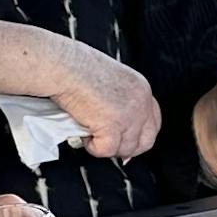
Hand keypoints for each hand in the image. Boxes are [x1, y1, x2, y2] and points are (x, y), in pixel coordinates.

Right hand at [53, 42, 162, 160]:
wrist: (63, 65)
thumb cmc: (75, 68)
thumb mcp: (109, 82)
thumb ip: (118, 102)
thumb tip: (116, 129)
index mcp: (141, 88)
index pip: (153, 121)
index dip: (139, 136)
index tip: (128, 143)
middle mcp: (140, 102)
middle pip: (147, 141)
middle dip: (127, 148)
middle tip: (108, 145)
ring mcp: (130, 115)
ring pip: (125, 149)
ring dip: (105, 145)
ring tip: (88, 131)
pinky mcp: (113, 126)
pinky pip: (106, 150)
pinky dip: (93, 147)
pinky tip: (83, 133)